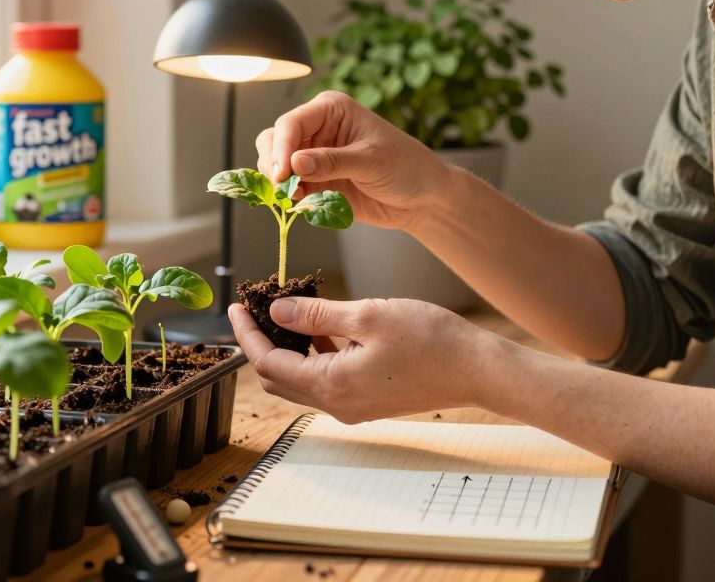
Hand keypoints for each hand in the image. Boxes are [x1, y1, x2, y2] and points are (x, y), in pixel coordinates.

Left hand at [226, 297, 497, 422]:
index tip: (237, 307)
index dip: (247, 334)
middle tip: (255, 310)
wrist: (477, 370)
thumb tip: (277, 312)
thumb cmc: (430, 340)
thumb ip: (316, 316)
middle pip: (278, 379)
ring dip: (287, 350)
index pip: (267, 364)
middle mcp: (337, 404)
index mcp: (330, 385)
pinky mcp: (368, 401)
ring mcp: (353, 407)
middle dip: (260, 345)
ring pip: (301, 381)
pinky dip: (313, 357)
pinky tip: (322, 330)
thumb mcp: (366, 315)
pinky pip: (325, 382)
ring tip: (286, 313)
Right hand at [255, 90, 452, 231]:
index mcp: (331, 110)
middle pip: (274, 139)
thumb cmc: (406, 167)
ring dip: (280, 182)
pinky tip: (302, 204)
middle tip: (283, 189)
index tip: (282, 174)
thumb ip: (332, 162)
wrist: (421, 198)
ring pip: (275, 164)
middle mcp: (317, 129)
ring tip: (296, 198)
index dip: (281, 149)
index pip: (291, 123)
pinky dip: (290, 197)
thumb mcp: (371, 161)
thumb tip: (295, 164)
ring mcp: (314, 155)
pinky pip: (290, 187)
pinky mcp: (315, 181)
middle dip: (274, 164)